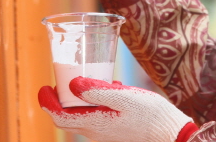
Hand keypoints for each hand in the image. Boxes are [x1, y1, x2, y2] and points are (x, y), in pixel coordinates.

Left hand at [38, 77, 197, 141]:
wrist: (171, 134)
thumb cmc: (150, 115)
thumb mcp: (124, 97)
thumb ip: (98, 90)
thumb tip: (73, 83)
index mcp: (95, 123)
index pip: (60, 116)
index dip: (48, 102)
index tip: (44, 87)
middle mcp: (96, 131)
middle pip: (68, 117)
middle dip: (59, 100)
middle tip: (60, 81)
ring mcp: (106, 132)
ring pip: (83, 116)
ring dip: (78, 100)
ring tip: (84, 80)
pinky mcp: (115, 130)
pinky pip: (97, 116)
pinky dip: (95, 102)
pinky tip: (110, 89)